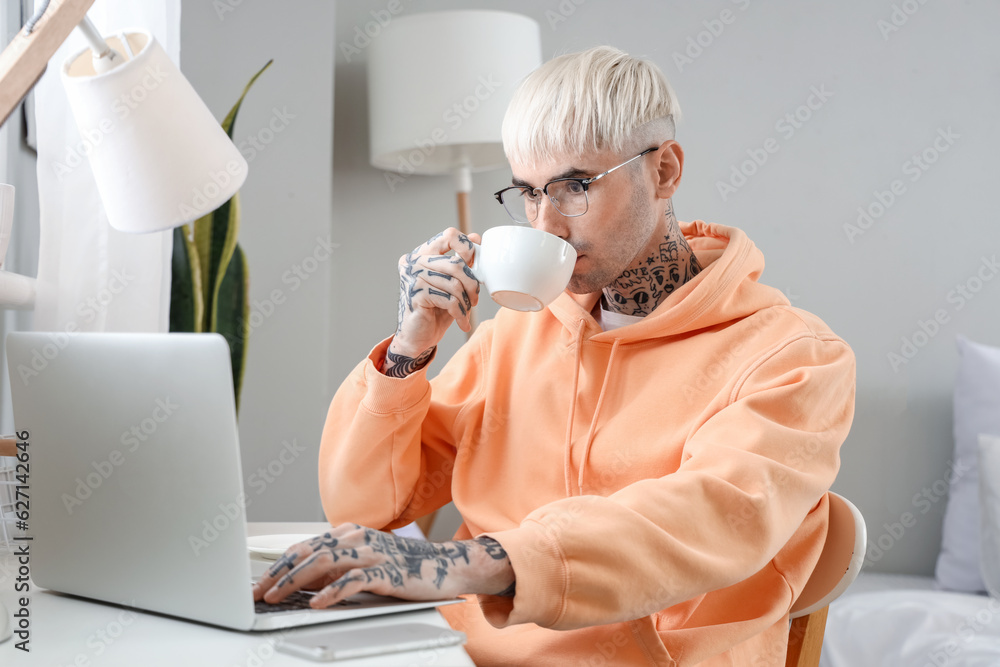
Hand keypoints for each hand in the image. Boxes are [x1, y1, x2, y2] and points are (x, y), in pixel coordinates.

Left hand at [251, 524, 514, 608]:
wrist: (446, 566)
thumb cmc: (403, 567)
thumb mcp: (364, 562)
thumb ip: (336, 568)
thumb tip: (300, 583)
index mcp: (349, 533)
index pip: (305, 547)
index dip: (279, 565)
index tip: (259, 583)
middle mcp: (357, 538)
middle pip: (308, 552)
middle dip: (278, 573)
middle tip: (257, 593)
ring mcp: (373, 553)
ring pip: (324, 563)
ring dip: (295, 581)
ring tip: (276, 597)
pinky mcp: (388, 572)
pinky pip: (354, 580)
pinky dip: (332, 592)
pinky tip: (317, 603)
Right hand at [386, 228, 481, 376]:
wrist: (418, 337)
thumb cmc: (435, 310)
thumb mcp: (452, 283)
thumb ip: (461, 262)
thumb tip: (476, 237)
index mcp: (423, 254)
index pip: (449, 235)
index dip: (467, 247)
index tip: (474, 263)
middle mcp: (414, 261)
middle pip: (456, 264)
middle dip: (472, 284)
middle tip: (474, 299)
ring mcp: (413, 277)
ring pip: (454, 284)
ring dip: (466, 302)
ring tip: (466, 313)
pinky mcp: (416, 294)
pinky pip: (449, 300)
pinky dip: (460, 313)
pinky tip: (461, 322)